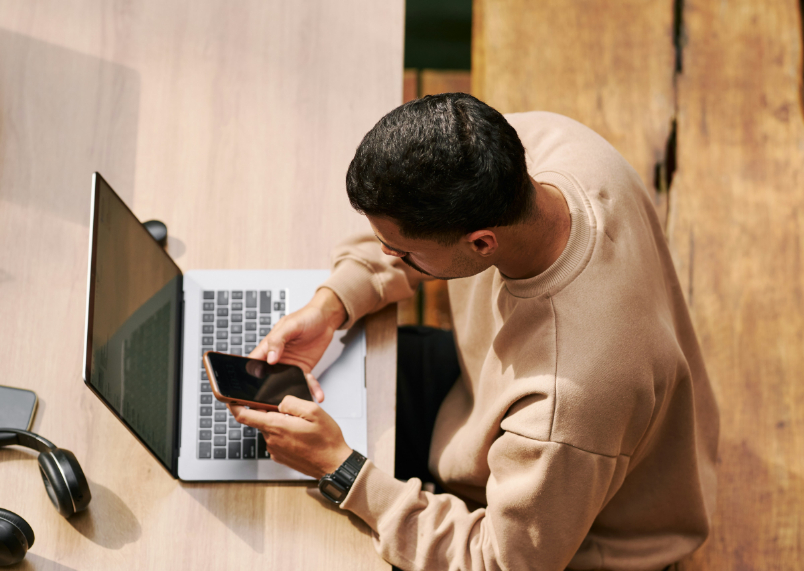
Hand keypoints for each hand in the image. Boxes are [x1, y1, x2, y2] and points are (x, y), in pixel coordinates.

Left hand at [229, 396, 352, 477]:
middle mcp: (272, 440)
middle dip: (272, 412)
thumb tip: (279, 402)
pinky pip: (277, 439)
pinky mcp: (280, 457)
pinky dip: (286, 434)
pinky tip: (302, 436)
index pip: (245, 415)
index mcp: (277, 426)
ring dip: (281, 424)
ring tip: (302, 426)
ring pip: (271, 429)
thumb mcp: (314, 411)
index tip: (228, 398)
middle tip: (293, 411)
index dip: (233, 405)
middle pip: (261, 419)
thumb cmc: (326, 440)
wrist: (334, 465)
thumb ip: (292, 402)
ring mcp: (275, 450)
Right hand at [249, 288, 346, 402]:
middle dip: (268, 395)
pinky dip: (312, 389)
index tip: (248, 394)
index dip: (247, 380)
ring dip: (292, 395)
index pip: (252, 366)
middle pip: (267, 381)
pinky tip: (318, 395)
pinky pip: (306, 383)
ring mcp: (290, 366)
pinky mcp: (304, 369)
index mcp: (267, 348)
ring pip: (287, 385)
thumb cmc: (306, 317)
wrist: (326, 319)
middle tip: (271, 407)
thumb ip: (277, 340)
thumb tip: (270, 358)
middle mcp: (277, 360)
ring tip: (298, 405)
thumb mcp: (290, 325)